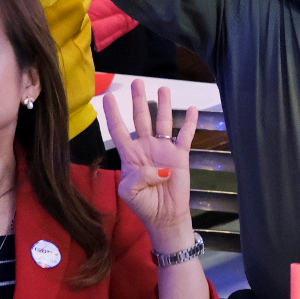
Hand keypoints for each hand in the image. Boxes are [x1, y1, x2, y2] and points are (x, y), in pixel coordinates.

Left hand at [103, 80, 198, 250]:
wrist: (165, 216)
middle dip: (138, 100)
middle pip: (141, 119)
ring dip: (163, 105)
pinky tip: (191, 109)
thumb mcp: (130, 192)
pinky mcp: (180, 156)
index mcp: (130, 155)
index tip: (108, 97)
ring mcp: (164, 150)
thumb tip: (155, 166)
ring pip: (163, 122)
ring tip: (163, 88)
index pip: (119, 130)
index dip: (113, 114)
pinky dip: (189, 123)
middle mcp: (146, 148)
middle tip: (137, 82)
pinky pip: (186, 136)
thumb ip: (136, 177)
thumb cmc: (144, 205)